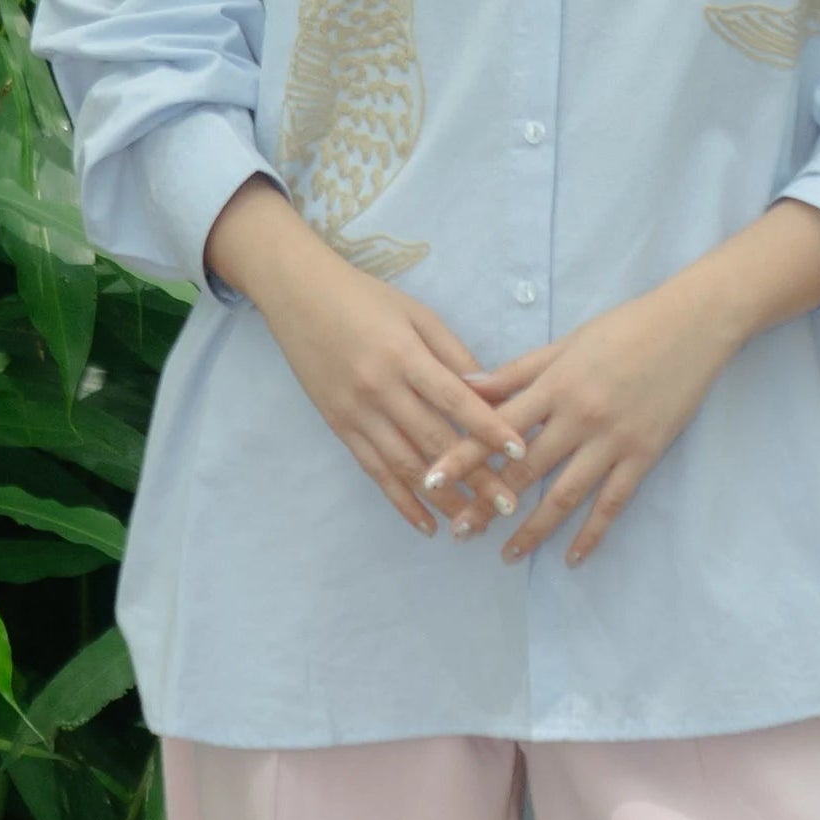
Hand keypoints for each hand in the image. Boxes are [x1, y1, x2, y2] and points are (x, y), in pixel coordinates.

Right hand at [252, 227, 530, 543]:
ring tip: (474, 522)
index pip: (455, 400)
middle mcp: (380, 389)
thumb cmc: (365, 297)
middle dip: (476, 476)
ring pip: (405, 465)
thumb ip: (452, 353)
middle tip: (509, 504)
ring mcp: (357, 412)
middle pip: (435, 440)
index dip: (489, 428)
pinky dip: (401, 501)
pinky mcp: (339, 427)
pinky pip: (374, 471)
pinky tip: (426, 524)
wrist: (299, 295)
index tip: (521, 453)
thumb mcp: (417, 313)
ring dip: (443, 498)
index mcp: (404, 355)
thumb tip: (489, 392)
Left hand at [420, 282, 739, 567]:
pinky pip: (612, 503)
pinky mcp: (643, 455)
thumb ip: (519, 370)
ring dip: (533, 529)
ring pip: (564, 495)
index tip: (431, 478)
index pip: (498, 426)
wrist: (691, 325)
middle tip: (458, 532)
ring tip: (506, 555)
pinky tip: (573, 557)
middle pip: (524, 469)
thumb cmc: (625, 327)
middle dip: (487, 502)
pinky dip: (592, 533)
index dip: (463, 454)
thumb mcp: (567, 342)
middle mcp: (579, 416)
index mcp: (556, 384)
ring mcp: (613, 439)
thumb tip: (469, 383)